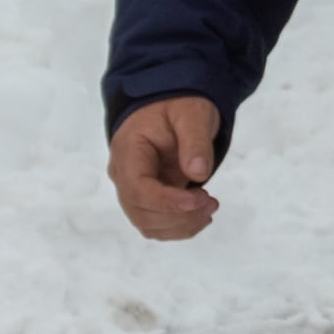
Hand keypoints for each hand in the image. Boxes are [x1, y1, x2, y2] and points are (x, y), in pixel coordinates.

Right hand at [109, 95, 224, 239]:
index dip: (166, 202)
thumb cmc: (178, 106)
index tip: (198, 200)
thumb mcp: (192, 114)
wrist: (170, 106)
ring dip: (181, 225)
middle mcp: (123, 174)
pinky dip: (180, 227)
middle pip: (141, 212)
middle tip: (210, 201)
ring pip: (148, 224)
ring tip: (209, 206)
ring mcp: (133, 189)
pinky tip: (200, 215)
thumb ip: (195, 141)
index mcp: (128, 150)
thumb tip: (198, 173)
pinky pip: (157, 225)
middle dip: (179, 215)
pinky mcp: (147, 199)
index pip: (137, 188)